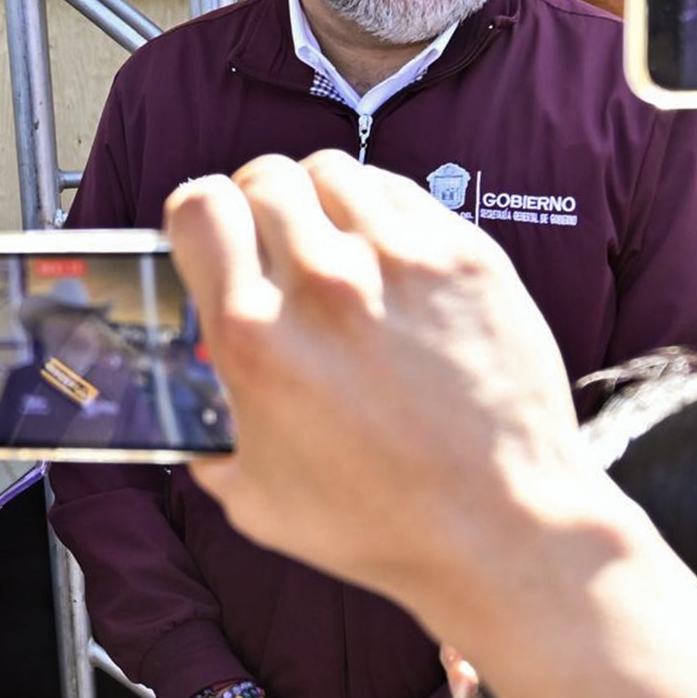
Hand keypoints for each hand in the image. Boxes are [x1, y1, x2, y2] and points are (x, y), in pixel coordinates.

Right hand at [165, 151, 595, 621]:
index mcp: (254, 335)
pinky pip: (402, 194)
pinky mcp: (467, 257)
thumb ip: (207, 437)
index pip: (197, 206)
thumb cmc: (383, 524)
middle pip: (265, 177)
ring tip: (332, 242)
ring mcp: (402, 262)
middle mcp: (323, 283)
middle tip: (274, 243)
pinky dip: (382, 212)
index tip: (213, 238)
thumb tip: (192, 403)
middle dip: (257, 205)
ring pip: (335, 173)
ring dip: (321, 200)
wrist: (504, 524)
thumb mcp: (255, 497)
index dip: (199, 218)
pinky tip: (388, 256)